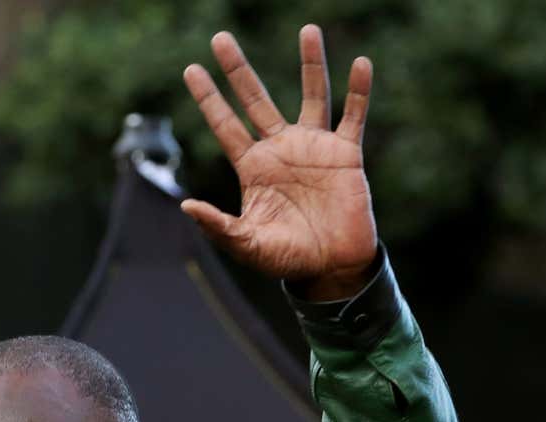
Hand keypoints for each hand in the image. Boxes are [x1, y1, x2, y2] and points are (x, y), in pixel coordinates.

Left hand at [181, 26, 377, 300]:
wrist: (331, 267)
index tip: (191, 69)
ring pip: (311, 95)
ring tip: (308, 29)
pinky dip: (358, 92)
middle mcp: (280, 149)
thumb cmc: (285, 258)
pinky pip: (354, 116)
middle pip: (256, 99)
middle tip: (220, 38)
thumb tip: (185, 206)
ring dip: (310, 64)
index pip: (225, 125)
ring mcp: (314, 147)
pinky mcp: (347, 154)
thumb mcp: (246, 244)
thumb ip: (218, 226)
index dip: (209, 98)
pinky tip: (359, 64)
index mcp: (252, 167)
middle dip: (238, 70)